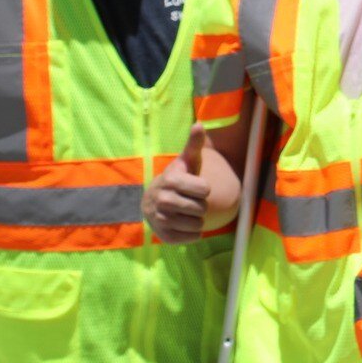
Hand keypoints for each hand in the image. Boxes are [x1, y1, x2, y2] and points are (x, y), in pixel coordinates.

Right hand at [144, 123, 211, 242]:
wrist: (155, 201)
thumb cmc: (178, 178)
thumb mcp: (186, 160)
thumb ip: (194, 144)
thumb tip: (199, 124)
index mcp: (170, 180)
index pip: (205, 189)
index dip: (204, 189)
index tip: (193, 186)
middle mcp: (162, 200)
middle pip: (202, 209)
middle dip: (201, 205)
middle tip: (189, 200)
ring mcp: (160, 220)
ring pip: (198, 224)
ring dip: (197, 219)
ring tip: (185, 212)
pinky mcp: (163, 236)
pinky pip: (193, 238)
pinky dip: (193, 233)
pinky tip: (183, 224)